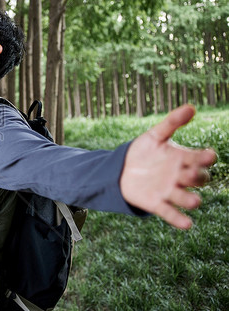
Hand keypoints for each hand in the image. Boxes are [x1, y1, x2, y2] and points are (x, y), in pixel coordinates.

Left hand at [120, 104, 216, 228]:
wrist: (121, 169)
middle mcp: (180, 176)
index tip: (209, 155)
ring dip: (190, 200)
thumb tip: (192, 107)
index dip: (204, 158)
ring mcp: (169, 191)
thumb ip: (172, 122)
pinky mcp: (157, 203)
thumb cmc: (143, 152)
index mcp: (182, 159)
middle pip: (196, 179)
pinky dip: (178, 219)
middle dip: (196, 177)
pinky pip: (170, 213)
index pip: (198, 159)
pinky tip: (187, 224)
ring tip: (194, 202)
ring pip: (185, 197)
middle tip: (193, 173)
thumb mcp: (155, 135)